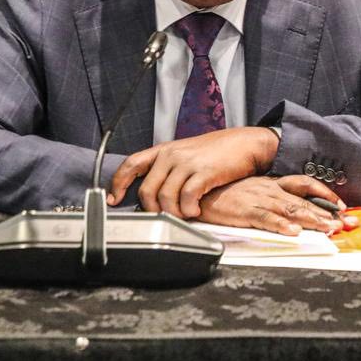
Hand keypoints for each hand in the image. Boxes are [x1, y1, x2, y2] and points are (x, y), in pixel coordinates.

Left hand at [108, 127, 279, 217]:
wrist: (245, 143)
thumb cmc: (218, 152)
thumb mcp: (187, 154)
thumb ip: (170, 170)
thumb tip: (156, 195)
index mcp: (164, 150)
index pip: (131, 164)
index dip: (119, 183)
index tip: (114, 199)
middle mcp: (171, 155)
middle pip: (146, 190)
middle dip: (153, 210)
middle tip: (166, 216)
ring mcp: (187, 163)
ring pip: (165, 197)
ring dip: (174, 213)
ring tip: (186, 214)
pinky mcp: (204, 172)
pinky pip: (187, 198)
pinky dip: (189, 210)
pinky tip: (196, 210)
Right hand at [197, 175, 347, 235]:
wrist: (199, 190)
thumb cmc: (224, 194)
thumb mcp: (252, 192)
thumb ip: (271, 200)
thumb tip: (292, 213)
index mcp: (272, 183)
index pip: (305, 185)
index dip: (325, 194)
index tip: (342, 206)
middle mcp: (269, 189)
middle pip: (303, 200)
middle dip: (327, 213)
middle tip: (347, 223)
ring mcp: (258, 199)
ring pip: (290, 209)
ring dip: (311, 219)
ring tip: (329, 229)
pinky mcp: (245, 211)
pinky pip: (266, 218)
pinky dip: (281, 226)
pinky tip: (294, 232)